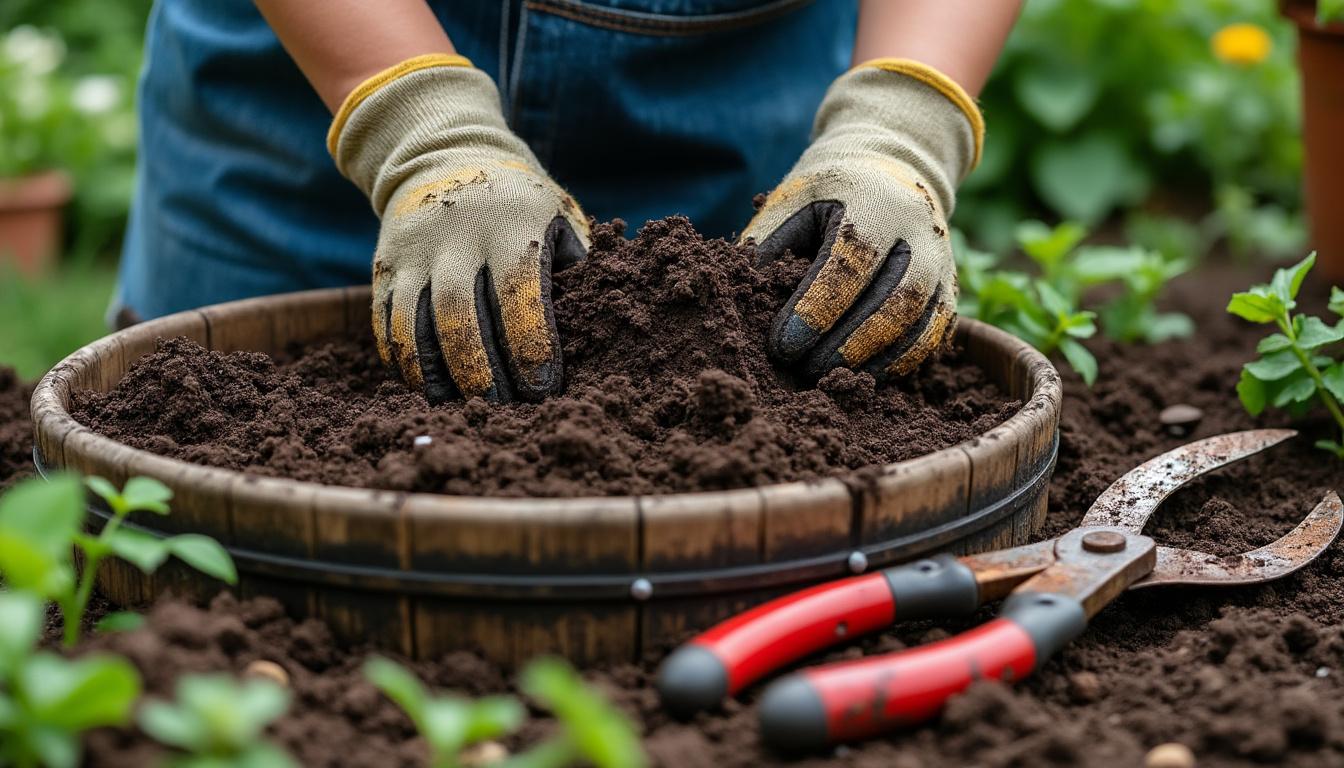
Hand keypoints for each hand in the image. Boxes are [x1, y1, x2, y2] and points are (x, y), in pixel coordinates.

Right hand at [330, 55, 587, 402]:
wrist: (444, 154)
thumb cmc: (519, 203)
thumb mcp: (557, 216)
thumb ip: (575, 267)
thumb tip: (598, 332)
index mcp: (510, 225)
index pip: (518, 294)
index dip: (530, 348)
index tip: (544, 389)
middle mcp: (455, 236)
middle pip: (459, 316)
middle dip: (482, 374)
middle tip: (504, 412)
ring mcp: (413, 252)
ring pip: (414, 326)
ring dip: (439, 377)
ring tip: (463, 412)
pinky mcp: (384, 268)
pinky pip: (387, 325)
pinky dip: (407, 364)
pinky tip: (432, 389)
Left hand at [741, 60, 982, 381]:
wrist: (890, 171)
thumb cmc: (828, 193)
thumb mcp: (791, 202)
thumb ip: (766, 246)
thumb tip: (738, 304)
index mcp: (875, 201)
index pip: (850, 262)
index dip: (816, 308)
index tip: (782, 345)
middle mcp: (921, 232)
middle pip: (893, 299)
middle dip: (845, 344)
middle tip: (802, 372)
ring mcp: (942, 264)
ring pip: (918, 324)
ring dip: (872, 361)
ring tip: (828, 382)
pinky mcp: (949, 292)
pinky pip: (931, 337)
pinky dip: (896, 364)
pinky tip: (859, 377)